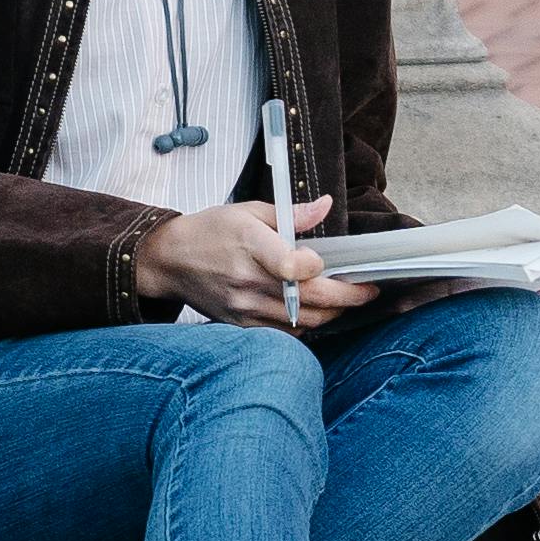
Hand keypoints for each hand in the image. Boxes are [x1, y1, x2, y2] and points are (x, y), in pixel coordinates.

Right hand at [140, 191, 366, 328]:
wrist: (171, 261)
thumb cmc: (210, 232)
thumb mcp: (248, 211)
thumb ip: (291, 214)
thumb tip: (326, 206)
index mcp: (250, 246)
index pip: (292, 266)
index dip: (317, 266)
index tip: (326, 259)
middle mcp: (248, 281)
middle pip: (311, 299)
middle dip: (348, 296)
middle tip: (368, 290)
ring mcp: (245, 308)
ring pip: (305, 321)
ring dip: (331, 312)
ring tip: (345, 299)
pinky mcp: (243, 326)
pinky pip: (287, 334)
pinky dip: (307, 324)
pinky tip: (313, 310)